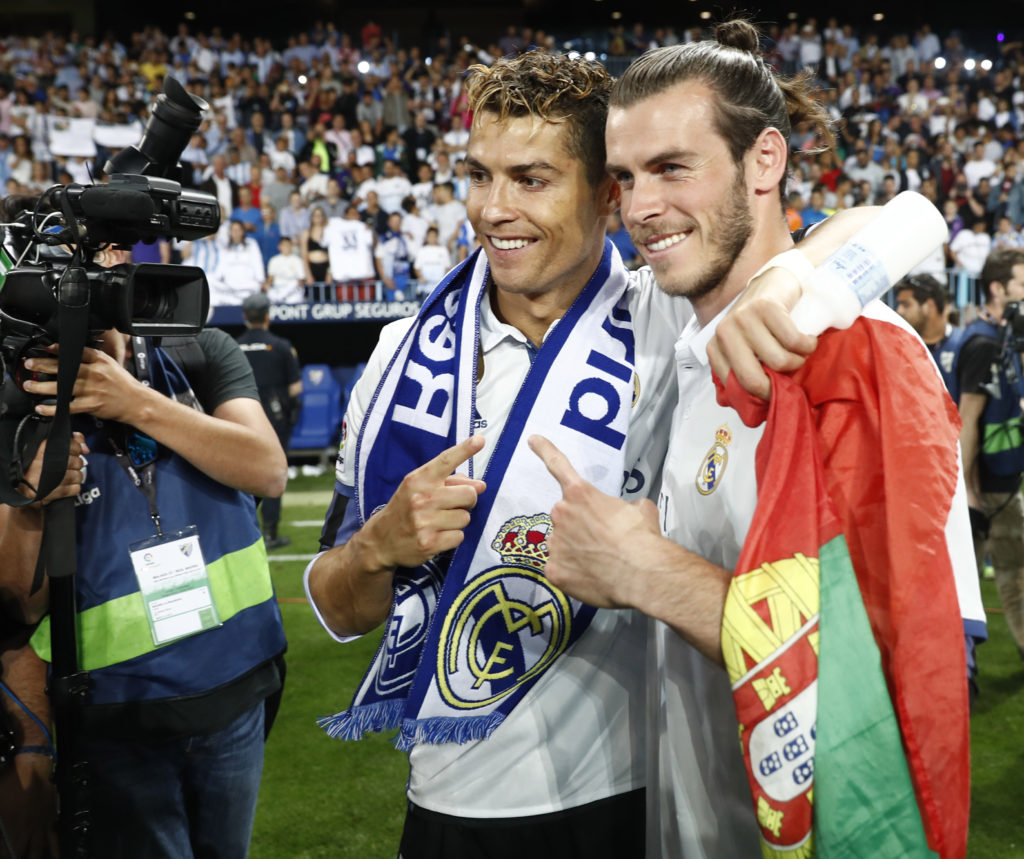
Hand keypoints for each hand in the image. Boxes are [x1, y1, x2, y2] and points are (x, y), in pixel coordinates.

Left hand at [0, 751, 57, 858]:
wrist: (33, 767)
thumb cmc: (10, 783)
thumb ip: (0, 820)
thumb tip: (0, 829)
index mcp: (11, 828)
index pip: (5, 851)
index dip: (4, 855)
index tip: (4, 856)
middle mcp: (26, 831)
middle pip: (20, 854)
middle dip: (17, 857)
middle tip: (15, 858)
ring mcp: (40, 827)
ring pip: (37, 851)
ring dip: (34, 857)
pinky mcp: (50, 820)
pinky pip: (54, 839)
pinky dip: (55, 850)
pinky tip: (57, 857)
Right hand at [20, 431, 89, 505]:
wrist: (19, 487)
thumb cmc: (34, 466)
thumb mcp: (45, 449)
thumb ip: (69, 443)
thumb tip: (86, 449)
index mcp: (44, 448)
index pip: (74, 446)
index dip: (75, 450)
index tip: (70, 454)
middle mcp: (47, 462)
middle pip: (78, 462)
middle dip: (75, 465)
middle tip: (66, 467)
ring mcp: (50, 478)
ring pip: (79, 476)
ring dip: (75, 477)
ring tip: (65, 477)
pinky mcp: (52, 493)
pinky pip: (76, 489)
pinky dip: (73, 488)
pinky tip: (64, 486)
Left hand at [23, 342, 150, 423]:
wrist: (137, 402)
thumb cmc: (123, 384)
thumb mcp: (111, 364)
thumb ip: (93, 358)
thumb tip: (71, 352)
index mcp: (100, 361)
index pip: (77, 351)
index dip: (60, 349)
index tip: (45, 347)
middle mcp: (95, 374)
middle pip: (65, 368)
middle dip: (43, 366)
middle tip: (29, 364)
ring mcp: (92, 390)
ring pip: (62, 387)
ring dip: (42, 387)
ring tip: (28, 386)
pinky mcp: (91, 405)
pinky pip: (68, 407)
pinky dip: (53, 409)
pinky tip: (42, 408)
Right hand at [362, 435, 486, 570]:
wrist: (380, 541)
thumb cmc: (405, 509)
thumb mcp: (419, 488)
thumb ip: (450, 482)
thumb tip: (481, 485)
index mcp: (418, 480)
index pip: (445, 461)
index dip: (465, 450)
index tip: (480, 440)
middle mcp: (421, 498)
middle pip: (468, 494)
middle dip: (467, 500)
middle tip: (454, 504)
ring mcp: (424, 522)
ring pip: (465, 517)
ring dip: (457, 520)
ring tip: (440, 522)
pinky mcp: (429, 544)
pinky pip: (459, 536)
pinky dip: (452, 537)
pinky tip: (437, 536)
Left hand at [528, 435, 659, 608]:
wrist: (642, 574)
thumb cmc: (642, 539)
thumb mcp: (639, 508)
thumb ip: (621, 506)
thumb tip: (625, 513)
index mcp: (581, 494)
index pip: (559, 466)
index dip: (545, 450)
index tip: (532, 440)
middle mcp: (562, 515)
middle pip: (565, 517)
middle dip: (579, 525)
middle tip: (603, 540)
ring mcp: (555, 544)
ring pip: (561, 544)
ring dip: (576, 549)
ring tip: (601, 561)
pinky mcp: (553, 571)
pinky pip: (559, 568)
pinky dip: (573, 573)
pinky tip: (591, 576)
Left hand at [707, 265, 817, 398]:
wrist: (774, 283)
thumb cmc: (761, 325)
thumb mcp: (746, 349)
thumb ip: (745, 373)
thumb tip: (756, 413)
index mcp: (715, 348)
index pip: (735, 387)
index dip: (761, 395)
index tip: (776, 390)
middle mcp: (724, 333)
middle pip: (753, 379)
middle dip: (778, 384)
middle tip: (791, 375)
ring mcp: (744, 318)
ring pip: (778, 361)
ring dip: (797, 361)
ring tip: (799, 352)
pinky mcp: (766, 307)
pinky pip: (794, 341)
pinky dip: (807, 345)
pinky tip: (807, 340)